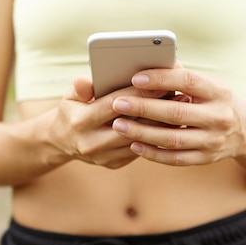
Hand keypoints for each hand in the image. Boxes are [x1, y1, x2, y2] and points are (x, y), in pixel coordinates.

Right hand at [53, 76, 171, 168]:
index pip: (114, 105)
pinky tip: (173, 123)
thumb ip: (81, 88)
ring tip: (182, 108)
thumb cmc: (73, 110)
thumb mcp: (70, 96)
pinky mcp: (115, 164)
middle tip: (181, 95)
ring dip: (163, 124)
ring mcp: (104, 156)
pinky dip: (157, 136)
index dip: (138, 94)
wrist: (64, 141)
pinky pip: (141, 150)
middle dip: (157, 109)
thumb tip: (85, 81)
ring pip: (140, 140)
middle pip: (132, 126)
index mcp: (80, 121)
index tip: (160, 83)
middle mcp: (92, 142)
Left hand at [110, 68, 245, 165]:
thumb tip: (150, 62)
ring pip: (173, 139)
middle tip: (118, 104)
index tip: (135, 78)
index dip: (161, 79)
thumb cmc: (215, 101)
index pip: (188, 81)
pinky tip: (133, 146)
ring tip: (119, 125)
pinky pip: (175, 158)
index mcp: (218, 91)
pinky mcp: (206, 158)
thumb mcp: (208, 85)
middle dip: (144, 108)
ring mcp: (213, 140)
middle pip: (176, 113)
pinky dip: (153, 153)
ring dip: (143, 133)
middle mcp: (219, 116)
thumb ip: (181, 76)